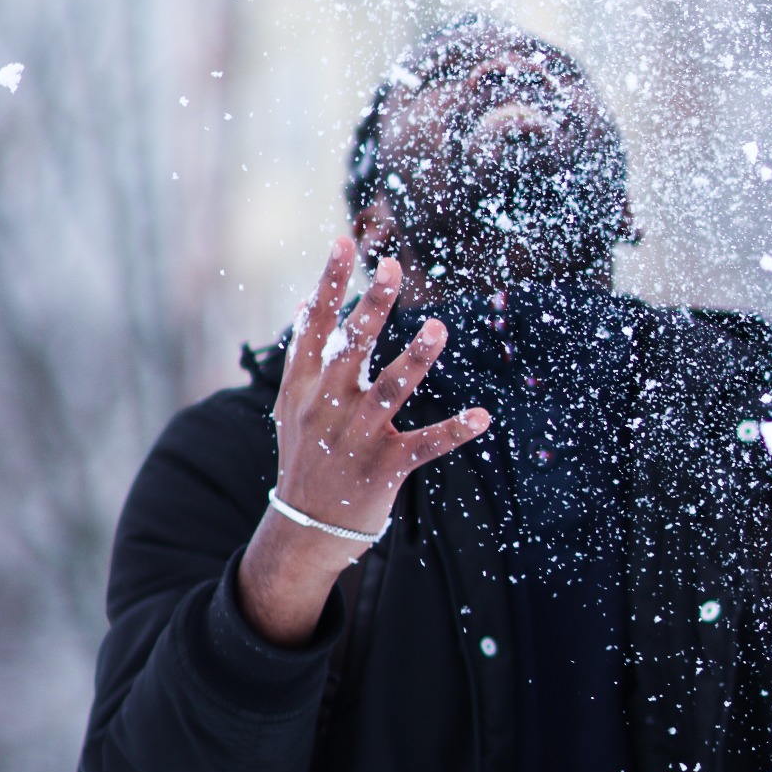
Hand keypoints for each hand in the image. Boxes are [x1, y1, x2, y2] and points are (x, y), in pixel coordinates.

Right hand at [236, 238, 489, 645]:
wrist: (305, 529)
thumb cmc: (305, 457)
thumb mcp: (289, 407)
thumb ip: (302, 357)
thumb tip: (308, 301)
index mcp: (303, 388)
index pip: (315, 326)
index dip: (329, 283)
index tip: (343, 242)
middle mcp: (327, 408)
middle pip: (351, 349)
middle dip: (372, 307)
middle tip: (392, 267)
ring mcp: (357, 438)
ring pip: (389, 391)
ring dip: (414, 359)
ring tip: (438, 329)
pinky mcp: (386, 467)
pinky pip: (425, 444)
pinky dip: (454, 431)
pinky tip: (482, 417)